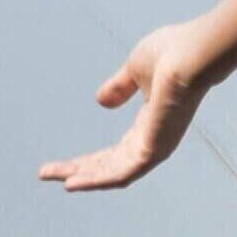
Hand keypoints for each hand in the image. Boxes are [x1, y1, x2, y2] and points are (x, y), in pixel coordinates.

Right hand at [37, 16, 223, 191]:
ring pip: (113, 173)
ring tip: (54, 178)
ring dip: (82, 178)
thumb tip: (100, 101)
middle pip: (109, 166)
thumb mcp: (135, 70)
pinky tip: (71, 183)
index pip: (113, 152)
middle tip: (45, 173)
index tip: (57, 165)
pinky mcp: (155, 149)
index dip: (86, 160)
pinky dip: (96, 180)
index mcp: (149, 123)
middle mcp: (152, 139)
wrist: (191, 53)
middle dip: (77, 171)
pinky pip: (122, 174)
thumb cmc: (171, 53)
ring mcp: (155, 147)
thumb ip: (120, 87)